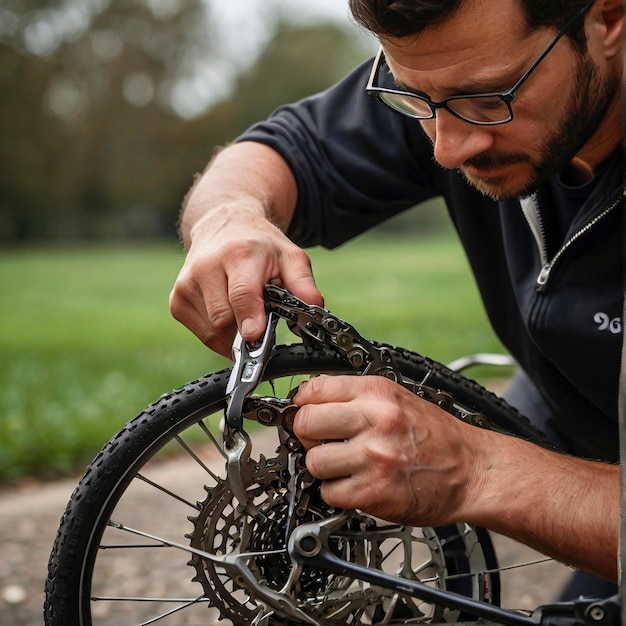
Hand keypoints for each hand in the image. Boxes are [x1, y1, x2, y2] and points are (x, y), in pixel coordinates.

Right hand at [170, 211, 322, 357]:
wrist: (222, 225)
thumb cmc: (259, 245)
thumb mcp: (289, 256)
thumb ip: (303, 283)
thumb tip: (315, 307)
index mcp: (238, 254)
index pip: (241, 293)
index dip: (248, 318)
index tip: (254, 337)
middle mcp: (206, 267)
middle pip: (224, 318)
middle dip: (245, 330)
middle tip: (261, 326)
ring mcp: (186, 284)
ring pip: (212, 330)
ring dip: (233, 332)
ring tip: (244, 311)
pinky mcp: (177, 300)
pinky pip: (201, 333)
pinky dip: (219, 334)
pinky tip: (229, 315)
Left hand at [292, 375, 480, 526]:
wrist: (472, 470)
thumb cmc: (436, 436)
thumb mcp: (397, 398)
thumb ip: (355, 397)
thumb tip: (309, 402)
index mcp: (377, 392)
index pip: (313, 390)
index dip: (303, 405)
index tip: (305, 414)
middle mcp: (375, 420)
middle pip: (305, 424)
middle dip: (308, 436)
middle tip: (322, 442)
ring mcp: (374, 457)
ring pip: (313, 461)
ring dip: (323, 467)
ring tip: (344, 466)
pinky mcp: (374, 492)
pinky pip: (329, 492)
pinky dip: (337, 492)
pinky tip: (355, 484)